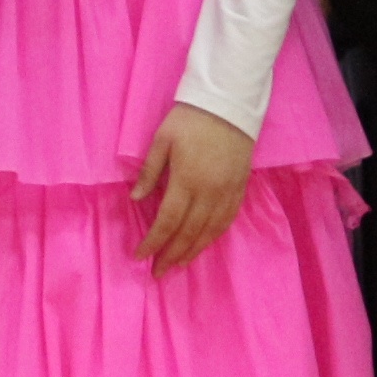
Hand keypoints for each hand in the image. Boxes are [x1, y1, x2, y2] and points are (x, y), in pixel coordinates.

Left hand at [131, 102, 255, 273]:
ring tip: (177, 265)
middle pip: (188, 232)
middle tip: (157, 272)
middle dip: (171, 254)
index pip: (167, 221)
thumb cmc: (190, 119)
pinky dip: (213, 237)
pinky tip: (203, 245)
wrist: (230, 104)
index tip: (139, 255)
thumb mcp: (162, 139)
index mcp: (187, 179)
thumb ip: (150, 171)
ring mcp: (227, 192)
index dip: (153, 242)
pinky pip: (227, 221)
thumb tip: (136, 199)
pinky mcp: (240, 189)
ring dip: (192, 252)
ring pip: (209, 232)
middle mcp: (209, 192)